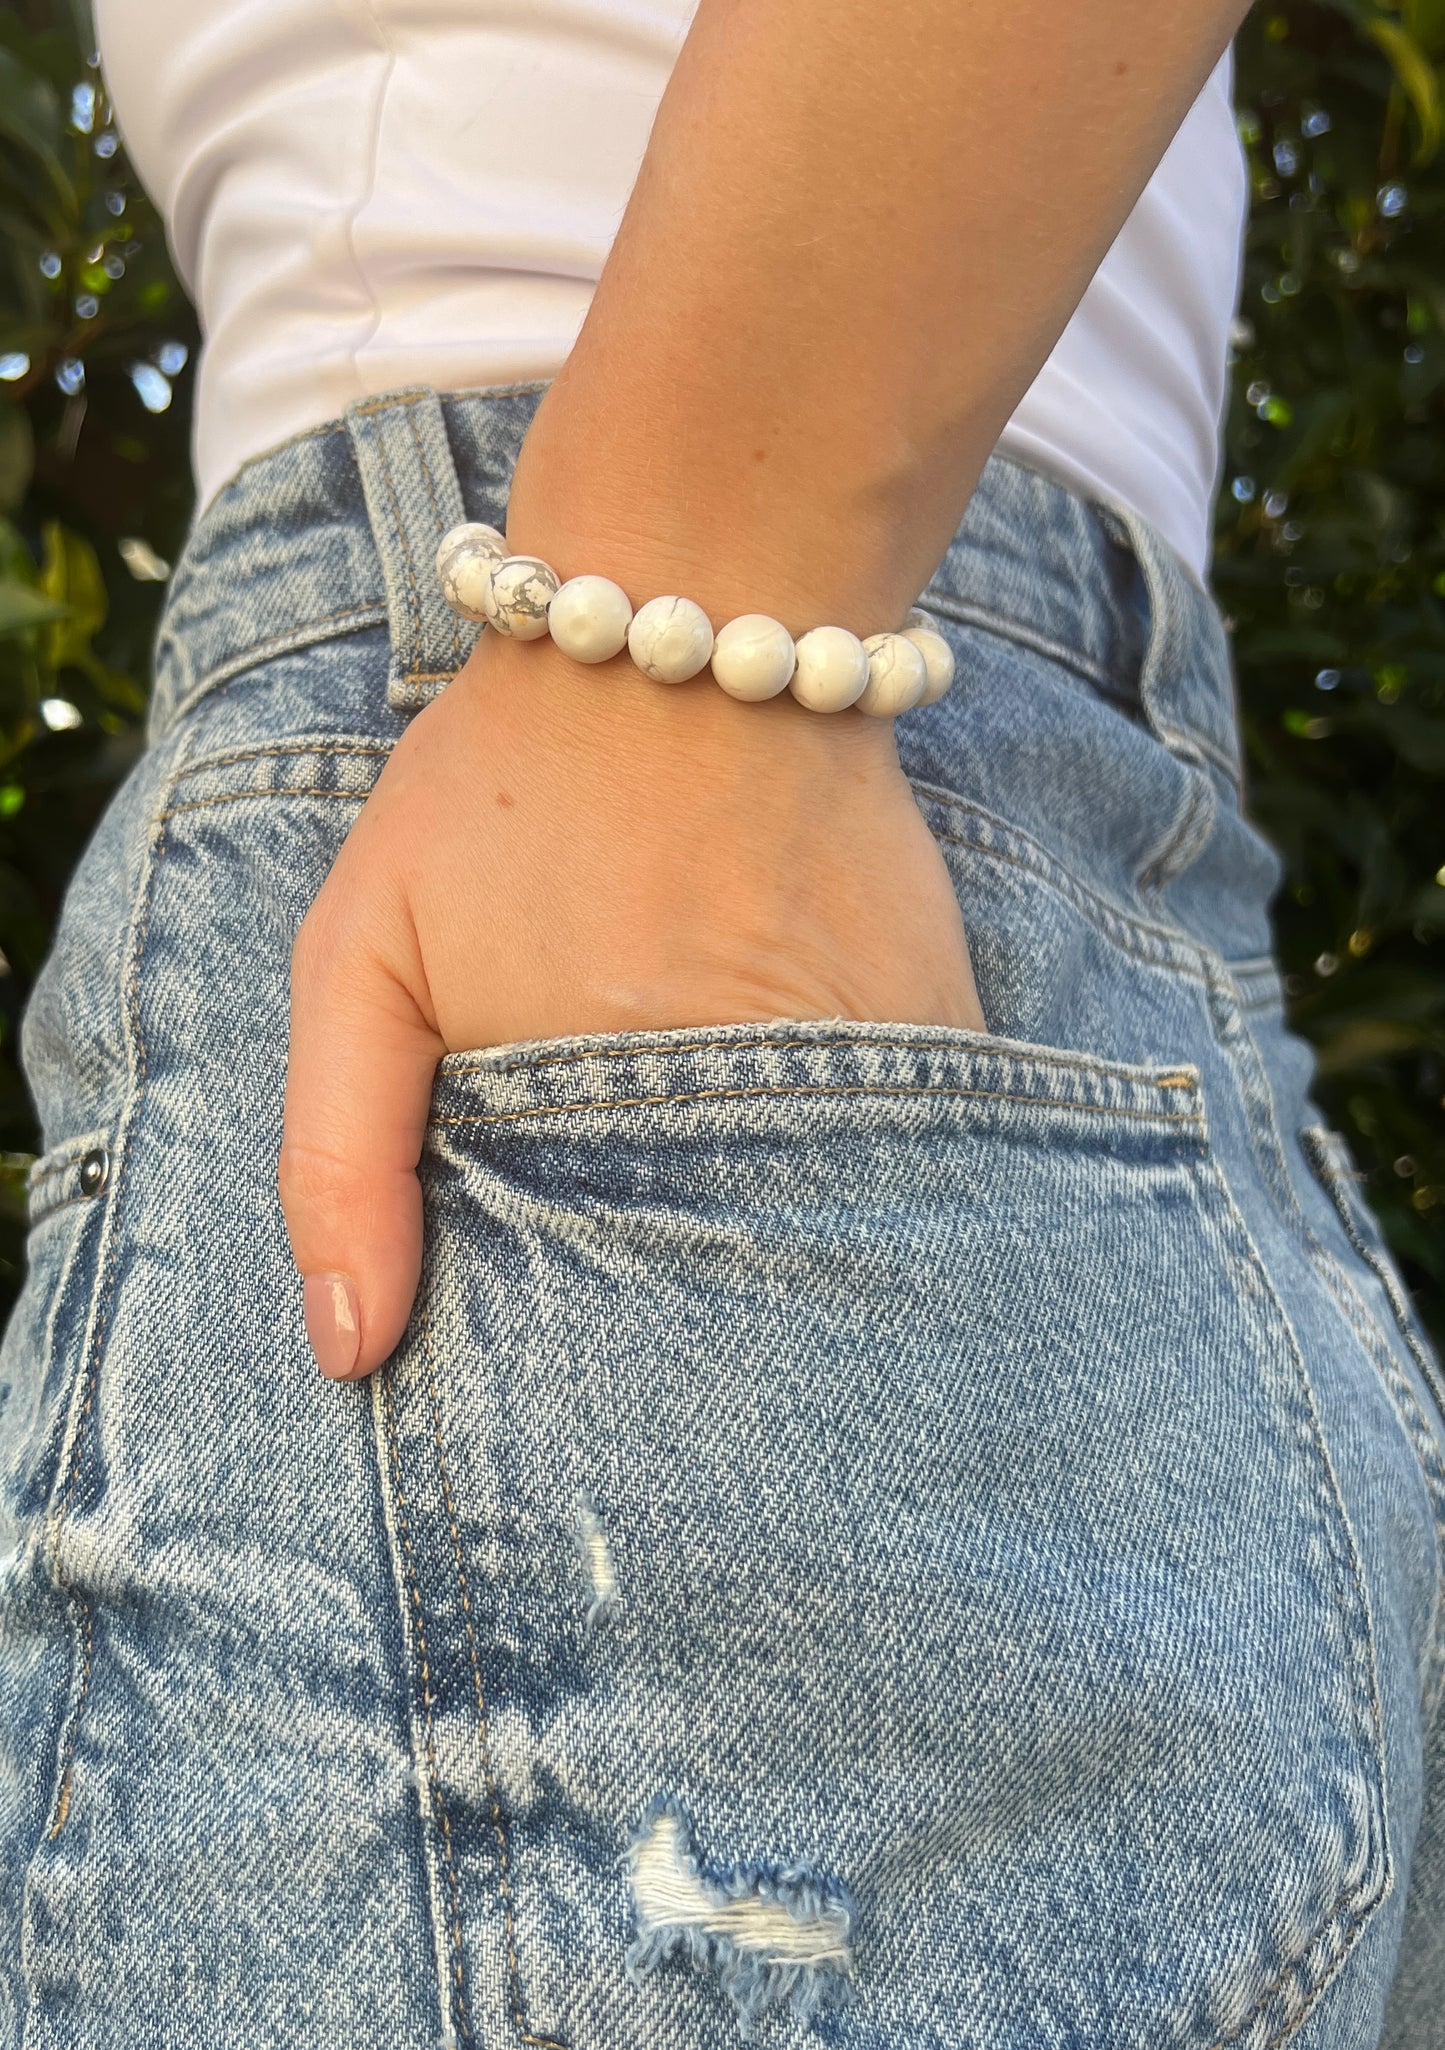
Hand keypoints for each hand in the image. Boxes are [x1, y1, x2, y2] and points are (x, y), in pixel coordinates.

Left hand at [278, 630, 982, 1377]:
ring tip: (747, 1236)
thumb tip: (352, 1354)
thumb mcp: (359, 956)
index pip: (598, 1325)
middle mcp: (745, 1116)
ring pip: (825, 1236)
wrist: (689, 622)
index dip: (579, 1356)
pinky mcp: (940, 1025)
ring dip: (784, 1251)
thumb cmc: (505, 794)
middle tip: (667, 1310)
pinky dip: (876, 1178)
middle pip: (721, 1292)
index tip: (568, 1363)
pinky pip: (919, 1159)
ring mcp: (862, 1073)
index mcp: (598, 1122)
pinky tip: (829, 1154)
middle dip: (689, 1322)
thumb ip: (337, 1159)